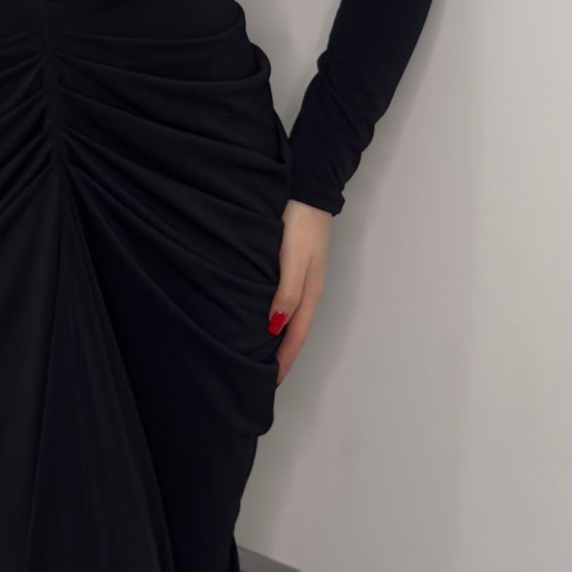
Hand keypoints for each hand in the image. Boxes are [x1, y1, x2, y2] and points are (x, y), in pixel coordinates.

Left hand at [269, 199, 331, 385]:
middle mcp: (307, 289)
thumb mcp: (293, 260)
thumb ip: (286, 293)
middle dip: (282, 355)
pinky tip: (263, 318)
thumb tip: (275, 328)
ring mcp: (301, 277)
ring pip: (289, 317)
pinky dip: (276, 317)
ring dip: (279, 338)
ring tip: (262, 355)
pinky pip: (284, 301)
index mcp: (309, 292)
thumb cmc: (300, 224)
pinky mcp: (292, 265)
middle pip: (294, 331)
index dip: (284, 359)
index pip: (295, 335)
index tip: (271, 382)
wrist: (307, 189)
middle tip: (264, 377)